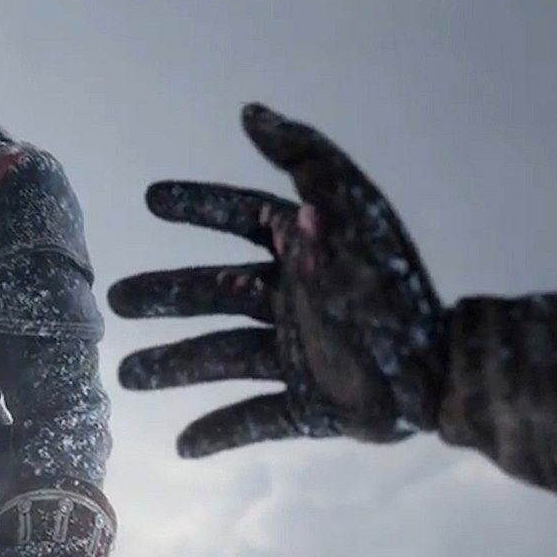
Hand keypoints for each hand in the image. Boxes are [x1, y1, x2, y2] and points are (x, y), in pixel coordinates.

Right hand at [108, 103, 446, 457]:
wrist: (440, 372)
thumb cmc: (394, 286)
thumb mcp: (352, 207)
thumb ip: (303, 157)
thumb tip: (249, 112)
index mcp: (304, 251)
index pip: (242, 219)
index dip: (197, 206)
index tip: (152, 199)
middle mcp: (293, 299)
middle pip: (215, 293)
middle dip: (164, 294)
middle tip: (116, 298)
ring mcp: (298, 354)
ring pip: (222, 357)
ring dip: (174, 365)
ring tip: (129, 376)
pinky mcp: (311, 406)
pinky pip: (256, 419)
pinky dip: (219, 432)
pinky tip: (183, 445)